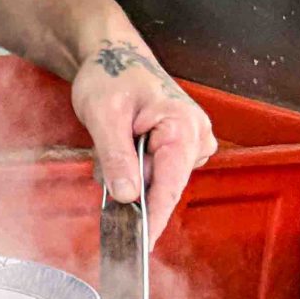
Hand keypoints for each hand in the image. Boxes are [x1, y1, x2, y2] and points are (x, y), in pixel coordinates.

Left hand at [71, 39, 216, 234]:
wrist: (111, 54)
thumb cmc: (109, 74)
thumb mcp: (103, 114)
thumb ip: (116, 156)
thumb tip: (127, 197)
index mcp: (184, 126)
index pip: (171, 185)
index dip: (154, 217)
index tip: (142, 244)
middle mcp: (196, 135)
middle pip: (164, 184)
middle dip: (132, 185)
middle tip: (105, 163)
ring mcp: (190, 141)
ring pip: (158, 179)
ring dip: (130, 173)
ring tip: (112, 139)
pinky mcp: (179, 145)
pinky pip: (156, 170)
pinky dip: (135, 167)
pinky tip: (122, 144)